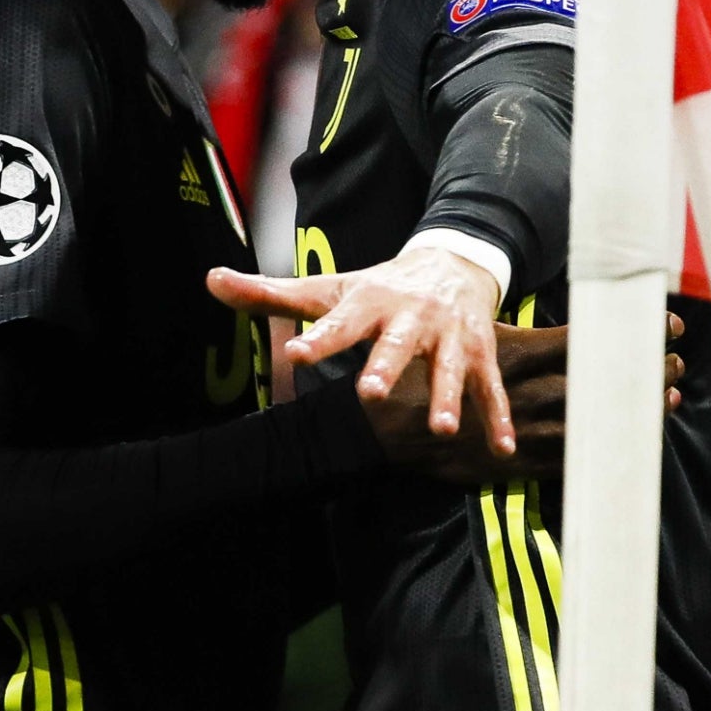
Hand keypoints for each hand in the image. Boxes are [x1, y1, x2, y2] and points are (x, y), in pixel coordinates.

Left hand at [211, 244, 512, 453]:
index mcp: (368, 301)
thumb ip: (270, 294)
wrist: (453, 262)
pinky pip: (491, 388)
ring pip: (450, 368)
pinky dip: (498, 417)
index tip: (295, 354)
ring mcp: (449, 336)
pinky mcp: (480, 352)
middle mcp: (409, 317)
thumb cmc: (377, 288)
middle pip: (396, 344)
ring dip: (449, 398)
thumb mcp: (327, 289)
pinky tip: (500, 448)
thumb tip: (210, 280)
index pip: (337, 322)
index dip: (318, 338)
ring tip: (443, 430)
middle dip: (387, 367)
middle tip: (372, 393)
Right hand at [376, 315, 685, 484]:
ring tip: (668, 393)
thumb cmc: (423, 373)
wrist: (383, 426)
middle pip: (599, 380)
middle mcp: (525, 392)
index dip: (627, 334)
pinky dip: (608, 449)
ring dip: (636, 409)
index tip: (664, 324)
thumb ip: (512, 338)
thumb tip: (558, 324)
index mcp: (512, 355)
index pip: (583, 340)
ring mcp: (524, 432)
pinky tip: (633, 438)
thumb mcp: (465, 339)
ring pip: (595, 421)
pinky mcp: (519, 465)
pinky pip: (575, 459)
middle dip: (642, 370)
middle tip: (674, 359)